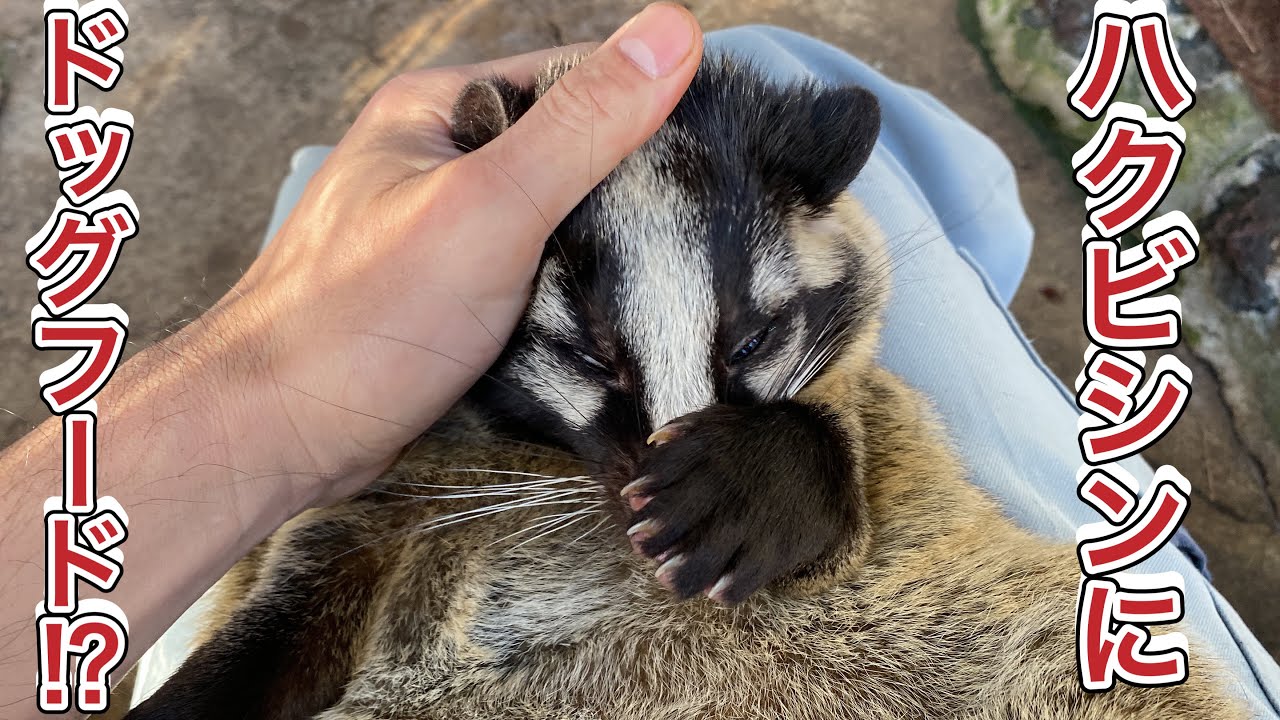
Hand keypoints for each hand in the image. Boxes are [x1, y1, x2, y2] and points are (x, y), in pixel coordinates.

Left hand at [187, 3, 702, 507]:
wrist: (276, 436)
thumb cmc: (358, 319)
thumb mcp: (489, 206)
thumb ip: (582, 124)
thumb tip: (671, 33)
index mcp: (439, 109)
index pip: (572, 78)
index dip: (646, 109)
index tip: (715, 156)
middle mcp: (439, 160)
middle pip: (567, 155)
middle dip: (628, 196)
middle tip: (694, 237)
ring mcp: (443, 230)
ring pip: (553, 225)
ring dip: (601, 256)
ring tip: (657, 286)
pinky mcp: (449, 296)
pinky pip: (531, 279)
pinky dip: (569, 299)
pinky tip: (604, 325)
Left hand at [623, 402, 859, 604]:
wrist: (824, 448)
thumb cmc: (754, 441)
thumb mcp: (719, 423)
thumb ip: (679, 436)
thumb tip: (646, 455)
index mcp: (710, 449)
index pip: (670, 468)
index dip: (648, 487)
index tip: (633, 505)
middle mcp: (729, 483)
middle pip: (685, 511)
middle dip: (658, 532)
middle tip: (642, 549)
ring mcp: (754, 516)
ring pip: (713, 551)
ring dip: (687, 570)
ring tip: (669, 581)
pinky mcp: (780, 545)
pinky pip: (751, 575)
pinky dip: (732, 587)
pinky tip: (716, 593)